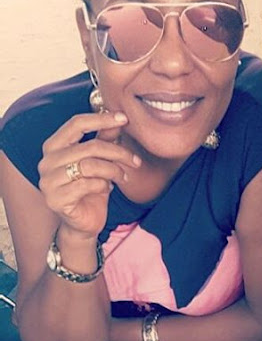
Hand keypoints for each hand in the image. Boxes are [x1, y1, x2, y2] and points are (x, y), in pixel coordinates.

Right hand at [38, 112, 140, 237]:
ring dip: (113, 170)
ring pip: (89, 165)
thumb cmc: (91, 189)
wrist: (85, 222)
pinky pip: (86, 185)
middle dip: (118, 152)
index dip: (101, 119)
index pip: (76, 124)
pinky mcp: (55, 199)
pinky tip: (107, 189)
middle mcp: (47, 161)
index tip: (124, 118)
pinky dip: (103, 185)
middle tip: (135, 161)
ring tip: (123, 177)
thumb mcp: (101, 161)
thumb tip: (119, 119)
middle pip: (89, 147)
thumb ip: (105, 139)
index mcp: (54, 146)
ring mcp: (48, 181)